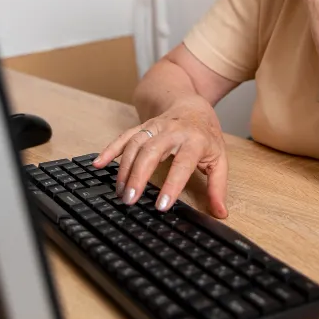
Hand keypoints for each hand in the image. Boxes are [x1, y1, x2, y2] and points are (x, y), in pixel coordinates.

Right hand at [92, 96, 228, 217]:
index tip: (161, 206)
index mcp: (195, 140)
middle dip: (139, 176)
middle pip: (152, 151)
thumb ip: (218, 187)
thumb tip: (220, 213)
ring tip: (120, 192)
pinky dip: (110, 149)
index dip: (171, 185)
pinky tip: (99, 163)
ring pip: (136, 144)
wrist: (193, 105)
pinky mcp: (142, 126)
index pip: (182, 164)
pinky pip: (124, 137)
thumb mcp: (219, 159)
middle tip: (130, 199)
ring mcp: (155, 127)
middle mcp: (172, 131)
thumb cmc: (205, 135)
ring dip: (125, 168)